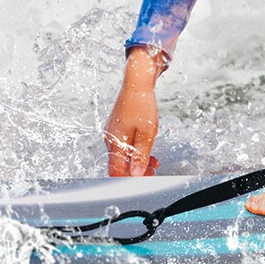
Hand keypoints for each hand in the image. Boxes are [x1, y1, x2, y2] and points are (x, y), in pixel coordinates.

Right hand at [104, 47, 163, 176]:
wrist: (137, 82)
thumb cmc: (142, 104)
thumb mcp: (147, 133)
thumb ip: (141, 155)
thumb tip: (136, 174)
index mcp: (115, 143)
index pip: (116, 172)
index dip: (129, 180)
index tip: (145, 180)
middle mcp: (110, 139)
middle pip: (120, 165)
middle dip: (136, 171)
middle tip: (154, 170)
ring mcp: (112, 133)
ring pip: (123, 155)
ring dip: (137, 160)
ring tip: (154, 160)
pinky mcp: (116, 127)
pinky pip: (123, 145)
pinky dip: (134, 150)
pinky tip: (146, 148)